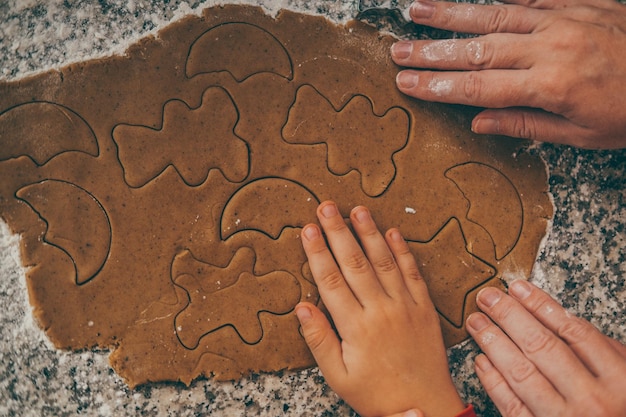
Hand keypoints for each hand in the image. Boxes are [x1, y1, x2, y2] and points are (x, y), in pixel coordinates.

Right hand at [295, 201, 464, 416]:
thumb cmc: (377, 395)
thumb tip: (301, 307)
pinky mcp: (424, 308)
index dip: (317, 252)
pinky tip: (393, 233)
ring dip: (370, 233)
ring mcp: (405, 306)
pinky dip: (404, 251)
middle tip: (327, 207)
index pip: (330, 280)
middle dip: (338, 232)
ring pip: (384, 262)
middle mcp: (380, 310)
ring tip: (358, 210)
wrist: (425, 407)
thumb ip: (319, 340)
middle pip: (354, 263)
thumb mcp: (339, 376)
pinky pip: (412, 274)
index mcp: (356, 326)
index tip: (308, 229)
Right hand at [390, 0, 625, 148]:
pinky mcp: (577, 3)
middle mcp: (550, 46)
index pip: (477, 85)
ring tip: (416, 9)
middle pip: (477, 48)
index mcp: (549, 85)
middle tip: (397, 50)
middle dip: (432, 50)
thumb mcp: (581, 134)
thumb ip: (525, 124)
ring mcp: (563, 19)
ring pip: (494, 15)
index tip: (407, 82)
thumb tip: (479, 122)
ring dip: (451, 13)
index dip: (437, 85)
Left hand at [466, 280, 625, 415]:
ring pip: (521, 373)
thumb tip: (554, 314)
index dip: (541, 305)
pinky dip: (493, 380)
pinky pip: (511, 405)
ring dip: (493, 343)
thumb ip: (601, 350)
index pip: (573, 331)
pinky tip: (481, 360)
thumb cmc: (620, 409)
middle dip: (509, 316)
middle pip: (541, 346)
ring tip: (476, 322)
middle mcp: (592, 401)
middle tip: (487, 298)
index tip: (517, 288)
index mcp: (620, 380)